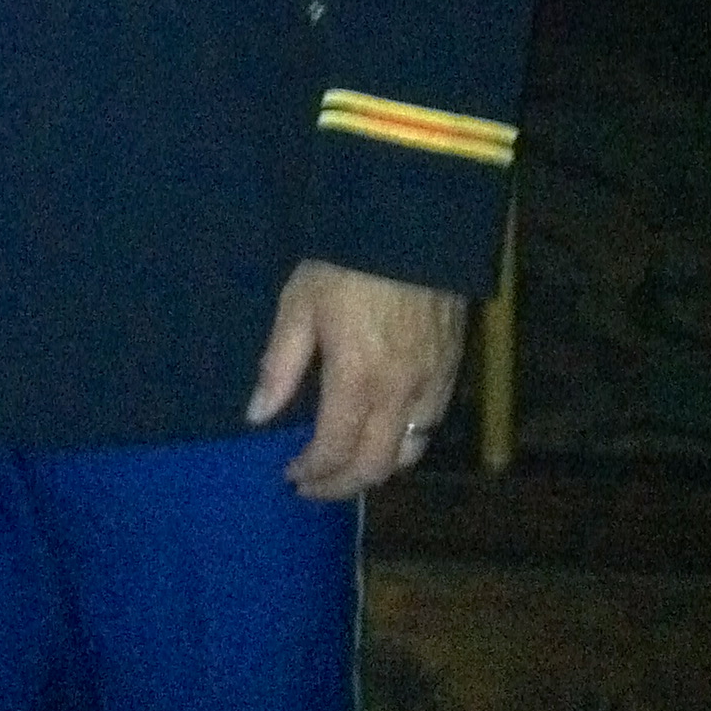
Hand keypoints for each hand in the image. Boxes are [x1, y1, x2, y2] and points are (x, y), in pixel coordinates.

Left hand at [246, 259, 465, 499]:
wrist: (409, 225)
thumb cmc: (345, 263)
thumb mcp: (298, 306)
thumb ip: (280, 366)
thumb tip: (258, 416)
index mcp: (358, 380)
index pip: (336, 450)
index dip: (312, 473)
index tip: (290, 477)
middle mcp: (400, 393)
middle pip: (377, 466)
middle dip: (342, 485)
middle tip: (314, 485)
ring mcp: (433, 383)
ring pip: (411, 451)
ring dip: (378, 467)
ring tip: (347, 463)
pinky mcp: (453, 368)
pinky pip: (432, 424)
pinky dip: (407, 441)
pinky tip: (385, 431)